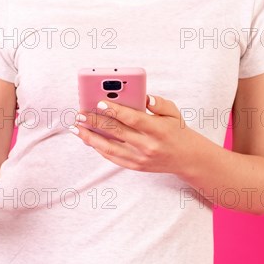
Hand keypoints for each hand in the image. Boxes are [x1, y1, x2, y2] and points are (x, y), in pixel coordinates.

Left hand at [69, 95, 195, 173]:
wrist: (187, 158)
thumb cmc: (176, 131)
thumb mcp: (173, 112)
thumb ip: (158, 103)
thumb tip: (143, 96)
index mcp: (158, 130)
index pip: (133, 119)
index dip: (115, 111)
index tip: (100, 102)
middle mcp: (148, 146)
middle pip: (117, 132)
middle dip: (96, 122)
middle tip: (80, 113)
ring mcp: (140, 158)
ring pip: (110, 148)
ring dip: (90, 137)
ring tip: (76, 128)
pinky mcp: (136, 166)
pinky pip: (113, 157)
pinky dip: (99, 148)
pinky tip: (88, 138)